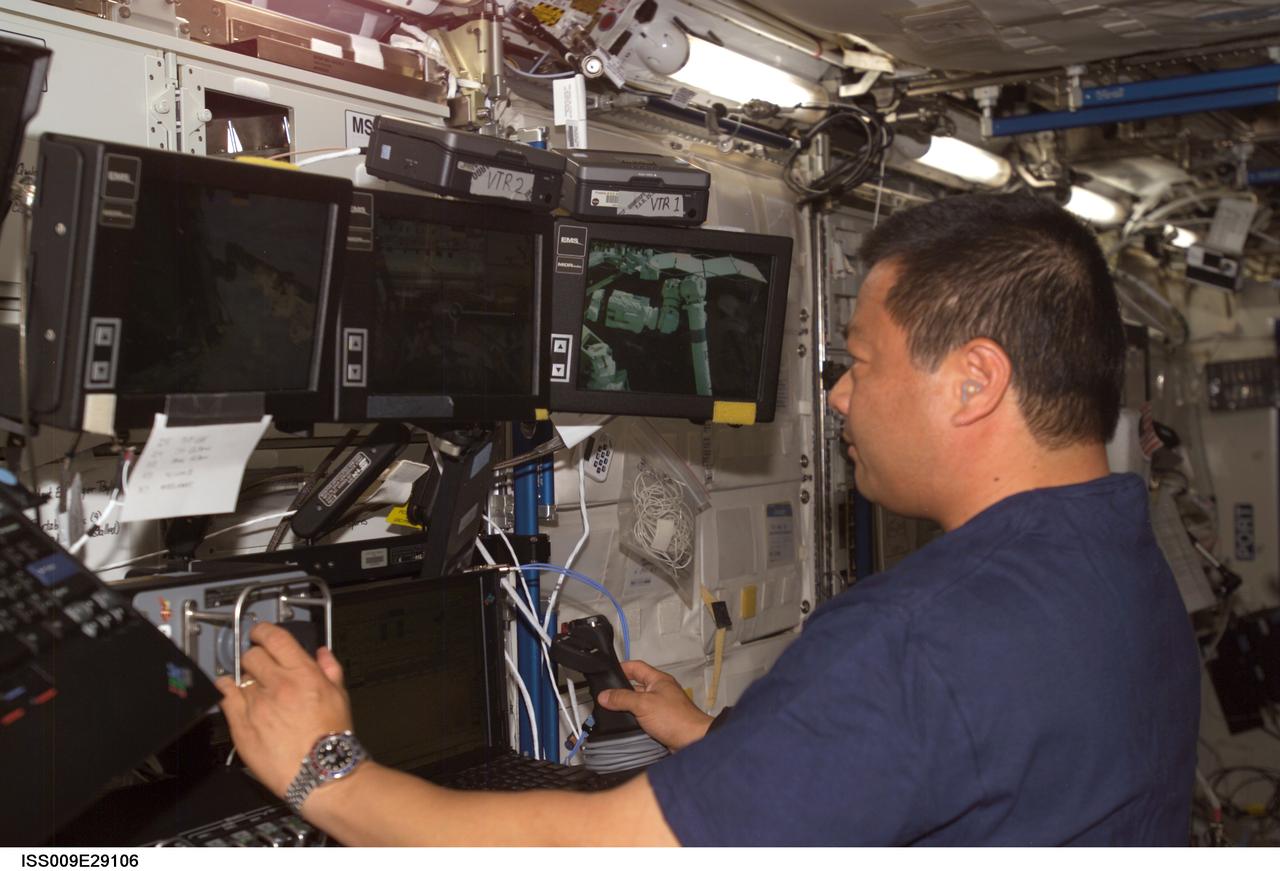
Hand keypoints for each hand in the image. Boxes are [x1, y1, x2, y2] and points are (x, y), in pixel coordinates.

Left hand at [216, 622, 353, 797]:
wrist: (319, 773)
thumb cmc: (331, 740)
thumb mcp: (340, 696)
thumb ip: (330, 669)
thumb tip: (322, 654)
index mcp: (304, 674)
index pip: (275, 639)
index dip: (264, 631)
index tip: (261, 634)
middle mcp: (278, 685)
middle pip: (253, 655)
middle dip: (256, 657)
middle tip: (260, 665)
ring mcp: (257, 705)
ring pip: (239, 676)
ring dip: (245, 678)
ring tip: (252, 688)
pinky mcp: (241, 725)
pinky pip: (224, 698)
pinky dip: (226, 692)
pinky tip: (232, 694)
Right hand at [596, 660, 712, 751]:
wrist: (692, 742)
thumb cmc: (676, 718)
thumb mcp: (644, 704)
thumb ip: (622, 698)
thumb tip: (604, 695)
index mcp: (658, 680)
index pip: (636, 667)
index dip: (622, 667)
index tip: (608, 672)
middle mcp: (660, 692)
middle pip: (636, 687)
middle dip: (621, 692)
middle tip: (605, 697)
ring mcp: (661, 707)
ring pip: (638, 704)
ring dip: (627, 709)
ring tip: (611, 713)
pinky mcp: (661, 723)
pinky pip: (643, 718)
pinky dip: (634, 721)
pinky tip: (625, 726)